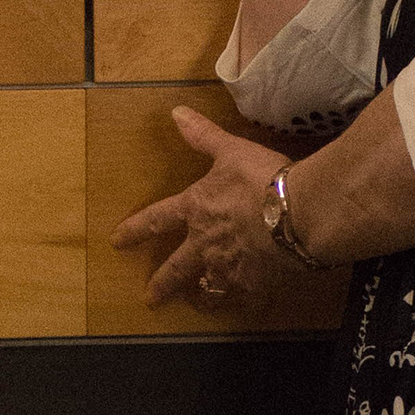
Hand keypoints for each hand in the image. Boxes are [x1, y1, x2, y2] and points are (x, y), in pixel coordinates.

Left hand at [110, 107, 293, 308]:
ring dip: (202, 297)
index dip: (135, 230)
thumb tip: (175, 112)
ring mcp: (229, 267)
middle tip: (151, 299)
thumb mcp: (230, 150)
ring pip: (209, 288)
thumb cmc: (260, 178)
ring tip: (198, 303)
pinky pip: (244, 298)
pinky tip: (244, 303)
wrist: (297, 213)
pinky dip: (243, 300)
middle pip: (177, 268)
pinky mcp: (255, 284)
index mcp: (196, 209)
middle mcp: (205, 243)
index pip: (156, 220)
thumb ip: (203, 135)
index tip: (116, 242)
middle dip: (162, 283)